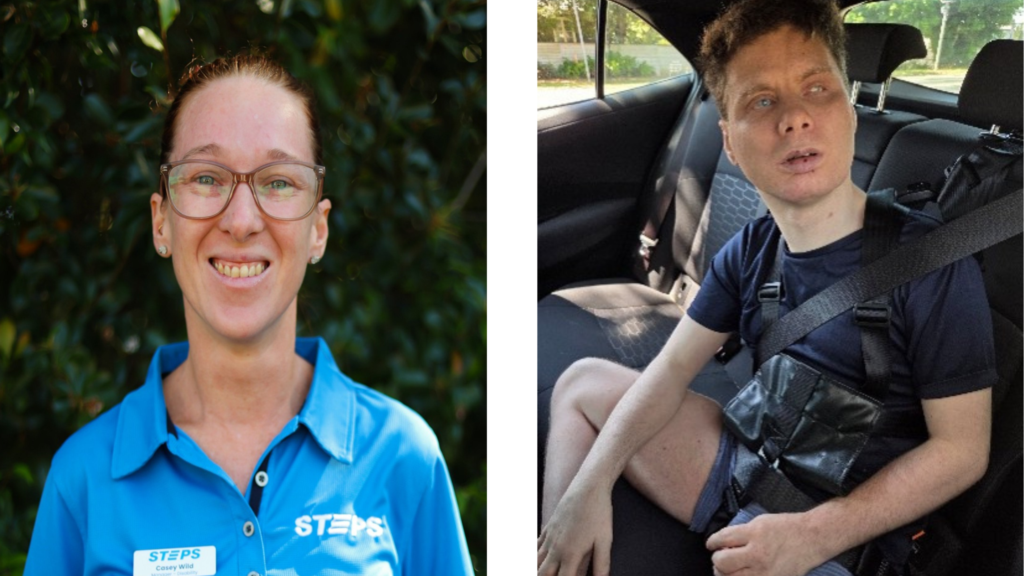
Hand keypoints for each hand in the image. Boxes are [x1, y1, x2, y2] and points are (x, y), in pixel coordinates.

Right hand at [537, 483, 612, 575]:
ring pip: (536, 561)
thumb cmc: (599, 514)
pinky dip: (534, 557)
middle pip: (542, 574)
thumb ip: (601, 566)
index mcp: (570, 554)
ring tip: (537, 573)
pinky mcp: (548, 527)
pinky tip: (535, 561)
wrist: (588, 487)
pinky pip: (536, 546)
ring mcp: (550, 537)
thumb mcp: (604, 541)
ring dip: (536, 571)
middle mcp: (556, 548)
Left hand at [705, 512, 827, 575]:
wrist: (811, 539)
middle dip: (717, 559)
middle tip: (720, 557)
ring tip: (729, 568)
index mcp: (754, 534)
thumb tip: (721, 544)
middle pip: (722, 562)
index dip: (712, 542)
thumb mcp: (759, 522)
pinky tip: (740, 575)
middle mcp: (758, 554)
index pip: (721, 539)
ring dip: (725, 573)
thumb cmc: (785, 528)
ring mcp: (765, 572)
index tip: (711, 545)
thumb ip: (739, 533)